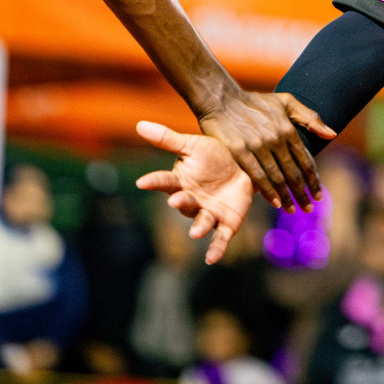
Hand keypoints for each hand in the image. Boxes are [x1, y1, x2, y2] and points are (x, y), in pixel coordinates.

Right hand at [135, 120, 252, 264]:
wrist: (245, 166)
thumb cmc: (215, 155)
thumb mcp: (193, 145)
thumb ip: (167, 139)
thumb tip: (138, 124)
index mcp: (181, 181)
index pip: (164, 181)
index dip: (154, 181)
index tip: (142, 182)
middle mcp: (192, 200)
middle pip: (184, 203)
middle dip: (180, 203)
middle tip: (176, 201)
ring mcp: (208, 213)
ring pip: (201, 222)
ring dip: (198, 227)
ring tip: (195, 233)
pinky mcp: (226, 223)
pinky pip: (220, 237)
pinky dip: (216, 249)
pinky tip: (212, 259)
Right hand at [197, 89, 334, 210]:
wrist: (222, 99)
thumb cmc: (255, 102)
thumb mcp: (286, 102)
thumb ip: (310, 117)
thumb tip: (332, 134)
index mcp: (288, 129)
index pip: (305, 160)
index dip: (313, 180)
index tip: (318, 195)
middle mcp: (276, 139)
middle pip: (293, 172)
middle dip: (303, 193)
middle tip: (308, 209)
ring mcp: (257, 145)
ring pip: (277, 177)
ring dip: (287, 196)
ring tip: (293, 210)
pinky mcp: (240, 151)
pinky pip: (257, 175)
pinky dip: (267, 191)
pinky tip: (275, 202)